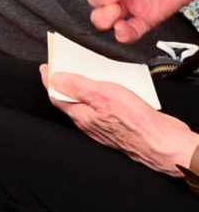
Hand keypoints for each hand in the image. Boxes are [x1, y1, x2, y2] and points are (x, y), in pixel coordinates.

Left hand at [44, 70, 198, 174]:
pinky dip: (104, 98)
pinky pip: (106, 110)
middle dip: (66, 83)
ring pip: (89, 105)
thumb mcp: (103, 95)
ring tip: (87, 75)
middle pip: (71, 100)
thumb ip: (77, 86)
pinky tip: (111, 90)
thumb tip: (54, 78)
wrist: (166, 146)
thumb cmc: (137, 123)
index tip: (46, 66)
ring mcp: (105, 127)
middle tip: (65, 67)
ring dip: (86, 90)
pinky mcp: (121, 128)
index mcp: (81, 116)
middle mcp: (90, 124)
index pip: (56, 96)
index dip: (49, 79)